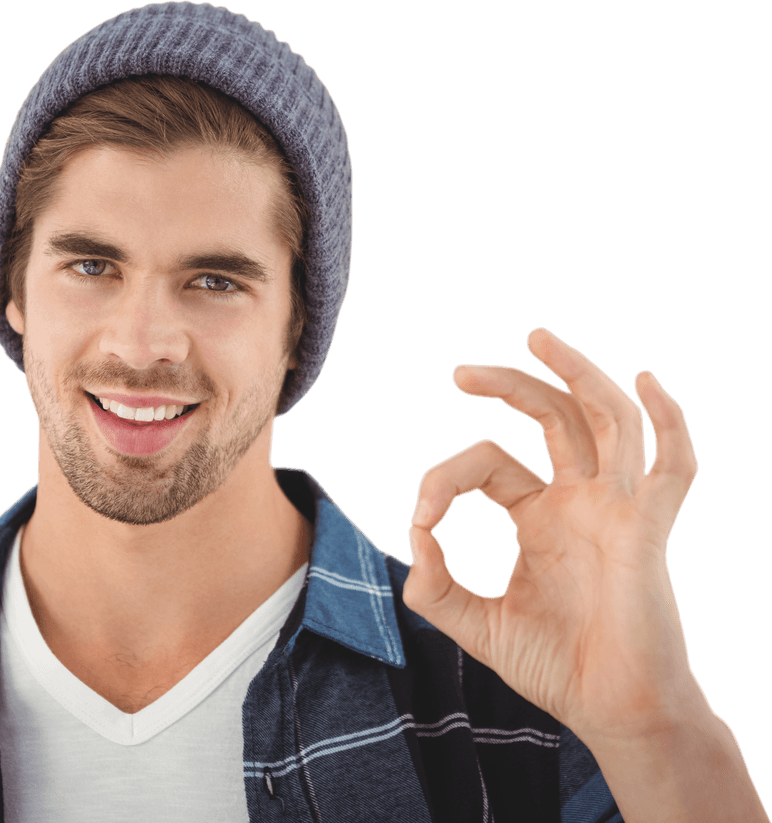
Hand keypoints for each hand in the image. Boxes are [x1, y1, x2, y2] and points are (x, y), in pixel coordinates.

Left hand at [402, 327, 704, 743]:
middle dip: (510, 385)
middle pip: (551, 417)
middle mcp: (578, 501)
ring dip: (577, 374)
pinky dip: (670, 421)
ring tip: (538, 338)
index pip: (489, 463)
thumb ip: (434, 586)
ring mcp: (616, 509)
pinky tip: (648, 382)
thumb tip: (414, 537)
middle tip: (461, 373)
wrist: (610, 711)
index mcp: (538, 516)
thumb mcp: (474, 624)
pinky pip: (673, 467)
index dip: (447, 477)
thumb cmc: (553, 667)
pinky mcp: (647, 530)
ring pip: (606, 419)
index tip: (423, 515)